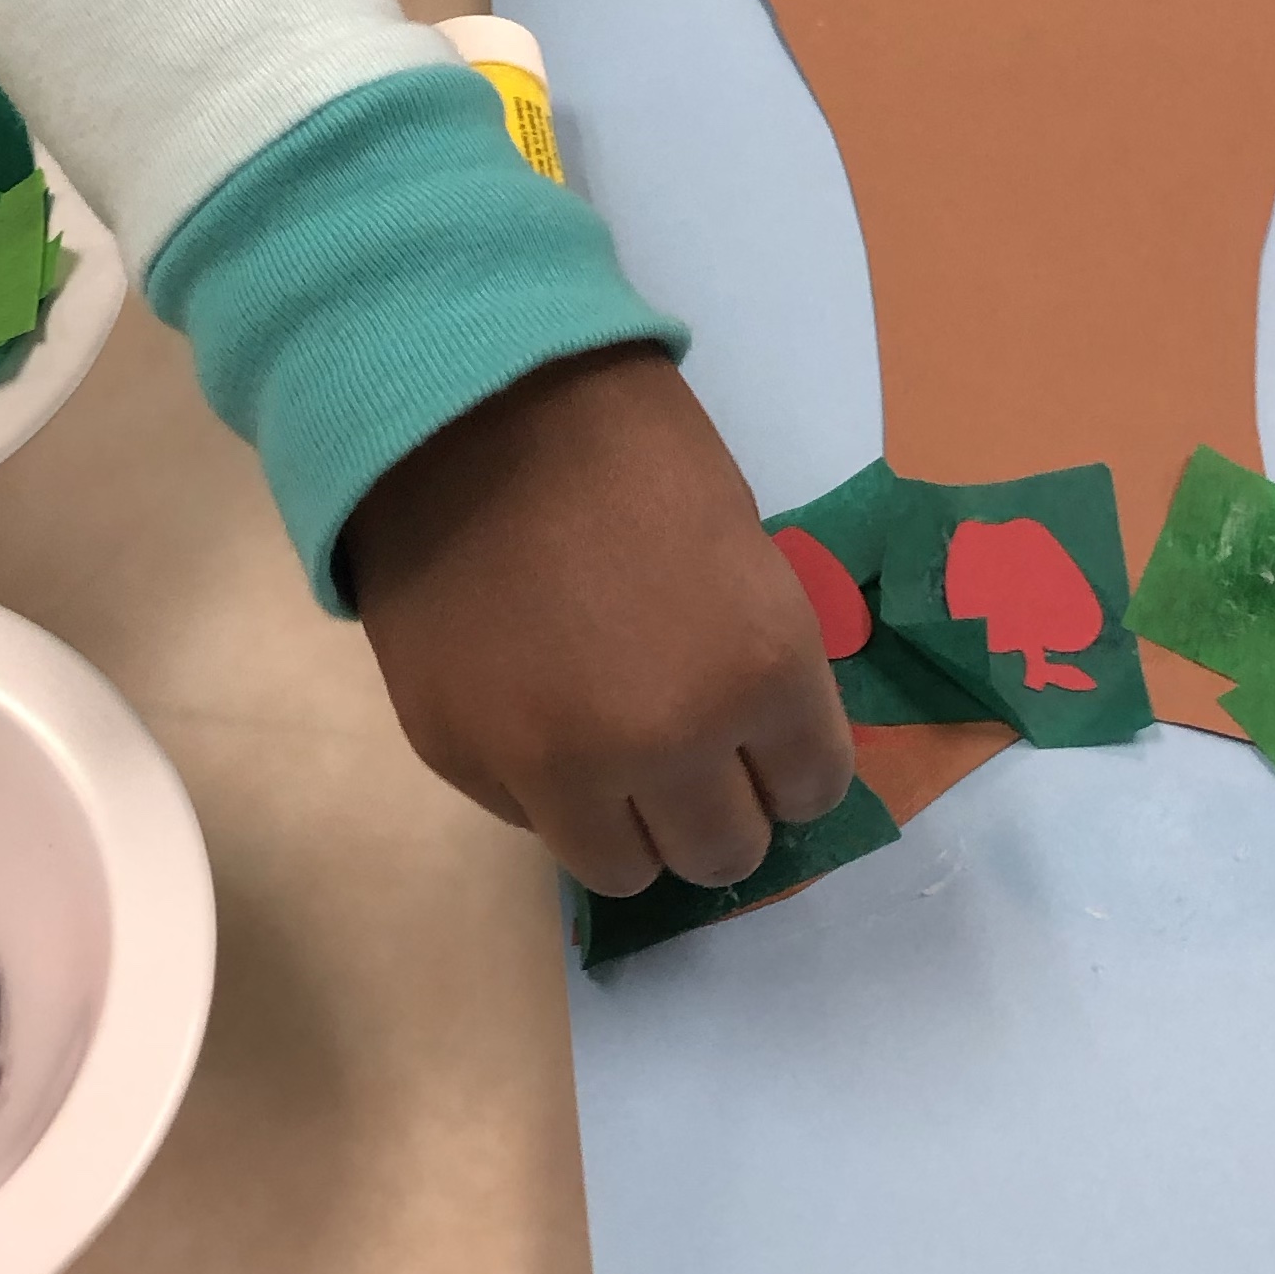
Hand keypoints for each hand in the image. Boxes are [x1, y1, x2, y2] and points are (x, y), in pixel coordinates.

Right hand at [340, 344, 854, 895]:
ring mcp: (556, 766)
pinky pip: (530, 820)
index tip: (768, 741)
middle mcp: (668, 742)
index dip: (792, 762)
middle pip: (723, 852)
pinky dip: (545, 786)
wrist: (462, 401)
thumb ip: (751, 660)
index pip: (812, 789)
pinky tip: (534, 705)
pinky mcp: (465, 761)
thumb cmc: (622, 442)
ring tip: (613, 758)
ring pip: (625, 872)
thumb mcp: (737, 545)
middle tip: (694, 756)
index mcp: (759, 670)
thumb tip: (755, 740)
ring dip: (634, 824)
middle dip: (721, 808)